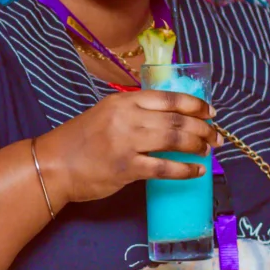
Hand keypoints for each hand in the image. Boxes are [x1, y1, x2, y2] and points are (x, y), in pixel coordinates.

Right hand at [35, 88, 216, 206]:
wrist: (53, 164)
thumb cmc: (80, 140)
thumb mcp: (107, 113)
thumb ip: (135, 112)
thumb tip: (171, 118)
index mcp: (124, 100)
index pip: (169, 98)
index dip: (195, 104)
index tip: (211, 112)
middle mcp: (127, 117)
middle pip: (177, 120)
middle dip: (203, 128)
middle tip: (216, 136)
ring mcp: (127, 143)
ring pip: (174, 140)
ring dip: (197, 145)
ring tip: (208, 150)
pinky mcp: (126, 168)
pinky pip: (164, 167)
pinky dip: (185, 169)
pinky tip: (196, 171)